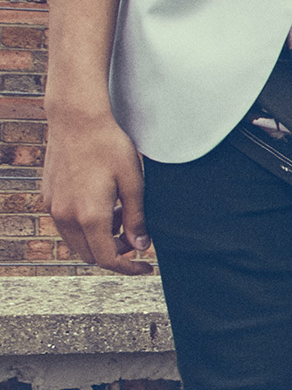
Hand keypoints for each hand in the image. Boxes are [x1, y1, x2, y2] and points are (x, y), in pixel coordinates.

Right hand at [43, 109, 150, 274]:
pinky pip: (67, 225)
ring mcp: (53, 207)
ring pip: (77, 242)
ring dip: (100, 239)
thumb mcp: (134, 183)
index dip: (129, 268)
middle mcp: (66, 216)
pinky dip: (86, 227)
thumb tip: (141, 247)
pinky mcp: (48, 198)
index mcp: (90, 216)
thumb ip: (136, 218)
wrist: (76, 121)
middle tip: (136, 238)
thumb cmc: (109, 147)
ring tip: (122, 215)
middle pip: (90, 254)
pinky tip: (104, 205)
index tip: (145, 267)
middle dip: (115, 253)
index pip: (107, 258)